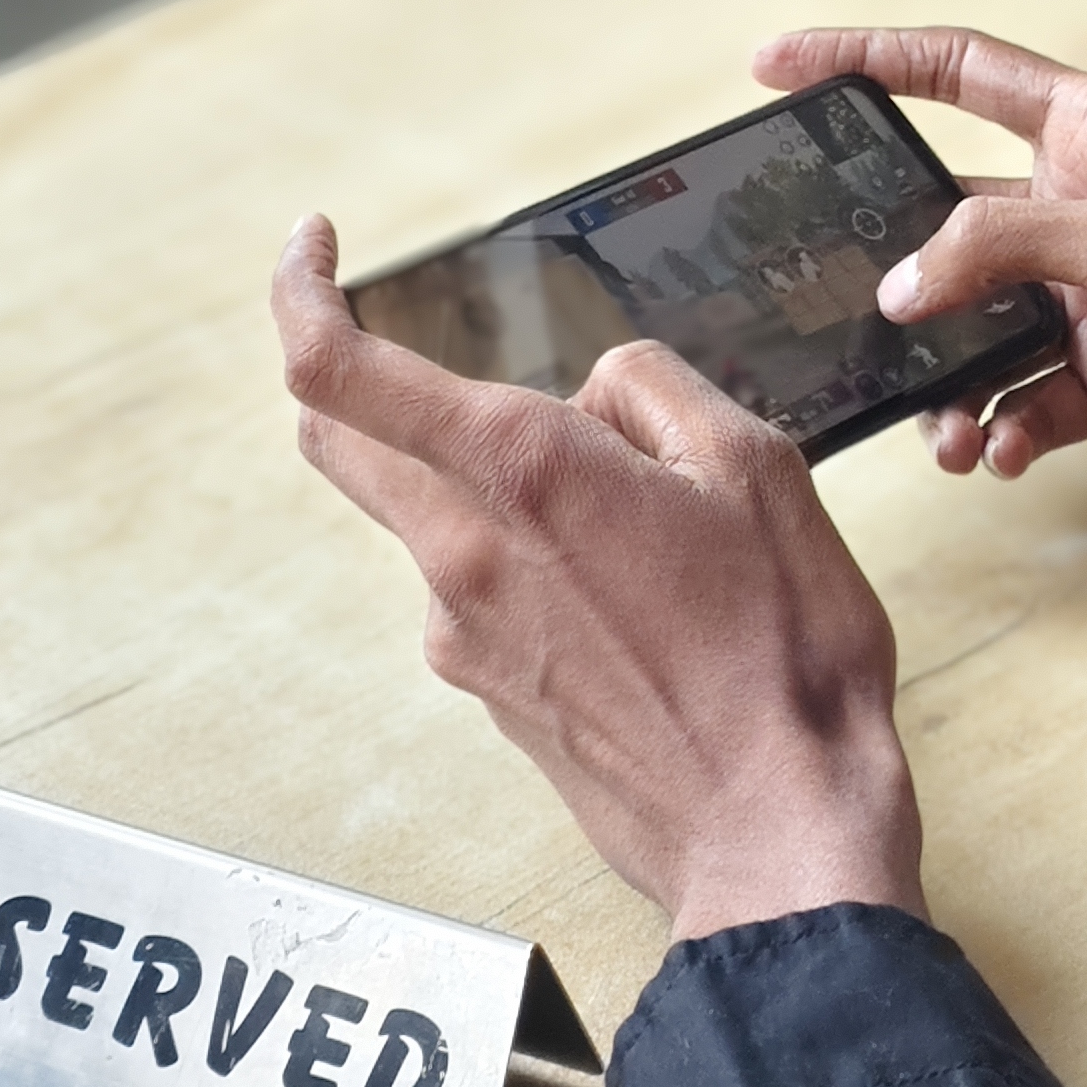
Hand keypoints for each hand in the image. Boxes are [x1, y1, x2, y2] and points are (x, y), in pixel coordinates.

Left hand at [272, 219, 923, 940]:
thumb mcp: (757, 469)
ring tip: (636, 515)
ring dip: (486, 479)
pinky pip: (480, 590)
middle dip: (353, 376)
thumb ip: (654, 392)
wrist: (778, 839)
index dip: (301, 293)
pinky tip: (632, 592)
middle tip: (416, 342)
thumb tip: (596, 390)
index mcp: (523, 474)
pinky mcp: (490, 694)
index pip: (337, 370)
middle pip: (344, 441)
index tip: (314, 247)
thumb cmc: (785, 660)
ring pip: (431, 515)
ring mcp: (465, 636)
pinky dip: (527, 558)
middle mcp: (466, 555)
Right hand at [752, 27, 1086, 547]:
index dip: (864, 58)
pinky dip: (994, 427)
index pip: (960, 69)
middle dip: (879, 258)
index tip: (773, 67)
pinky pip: (1013, 395)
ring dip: (938, 374)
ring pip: (968, 321)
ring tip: (939, 423)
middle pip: (945, 210)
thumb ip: (1010, 244)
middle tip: (814, 294)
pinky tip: (1001, 454)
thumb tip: (904, 284)